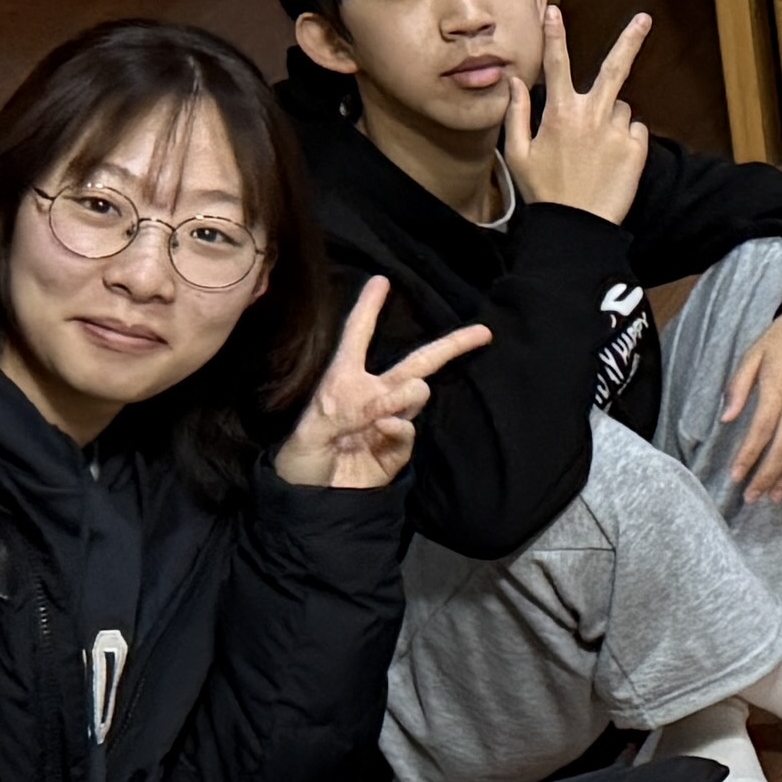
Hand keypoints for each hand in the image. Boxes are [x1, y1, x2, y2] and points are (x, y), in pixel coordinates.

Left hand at [275, 276, 491, 491]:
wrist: (308, 501)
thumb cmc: (299, 459)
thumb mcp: (313, 431)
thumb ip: (355, 410)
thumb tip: (401, 400)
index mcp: (343, 381)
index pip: (357, 337)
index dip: (368, 309)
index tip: (381, 280)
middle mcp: (372, 396)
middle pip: (417, 363)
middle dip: (450, 346)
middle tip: (483, 332)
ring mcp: (388, 422)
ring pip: (416, 396)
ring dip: (407, 397)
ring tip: (391, 408)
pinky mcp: (396, 451)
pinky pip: (409, 432)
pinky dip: (400, 430)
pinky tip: (384, 431)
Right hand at [502, 12, 655, 225]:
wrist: (577, 227)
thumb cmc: (544, 192)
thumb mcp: (518, 154)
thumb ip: (516, 113)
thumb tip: (515, 82)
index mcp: (560, 112)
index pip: (557, 64)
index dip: (555, 35)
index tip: (554, 11)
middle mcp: (592, 114)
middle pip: (615, 67)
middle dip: (631, 40)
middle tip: (644, 19)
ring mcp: (617, 130)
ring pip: (622, 108)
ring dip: (612, 119)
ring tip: (595, 152)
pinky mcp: (637, 148)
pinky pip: (635, 131)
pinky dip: (626, 140)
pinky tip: (610, 162)